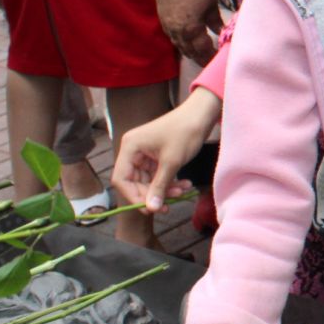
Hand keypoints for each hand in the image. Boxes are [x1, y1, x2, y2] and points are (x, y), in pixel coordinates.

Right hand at [114, 85, 220, 212]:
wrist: (202, 114)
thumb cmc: (185, 132)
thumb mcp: (171, 162)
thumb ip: (159, 186)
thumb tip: (151, 209)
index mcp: (130, 148)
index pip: (121, 179)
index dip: (133, 196)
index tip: (149, 209)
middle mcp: (133, 151)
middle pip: (135, 183)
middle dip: (153, 194)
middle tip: (170, 205)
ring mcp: (145, 154)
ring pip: (149, 181)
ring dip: (165, 189)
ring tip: (183, 191)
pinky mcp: (156, 156)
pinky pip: (158, 175)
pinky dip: (170, 182)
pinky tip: (185, 185)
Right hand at [155, 0, 223, 64]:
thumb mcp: (211, 4)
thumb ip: (216, 21)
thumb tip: (222, 33)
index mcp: (192, 30)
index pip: (203, 50)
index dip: (211, 57)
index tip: (219, 60)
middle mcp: (178, 33)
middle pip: (190, 52)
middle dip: (201, 59)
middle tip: (210, 62)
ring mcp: (169, 28)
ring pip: (180, 47)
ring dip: (190, 53)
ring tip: (200, 57)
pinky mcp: (163, 21)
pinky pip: (173, 39)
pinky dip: (181, 45)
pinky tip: (187, 44)